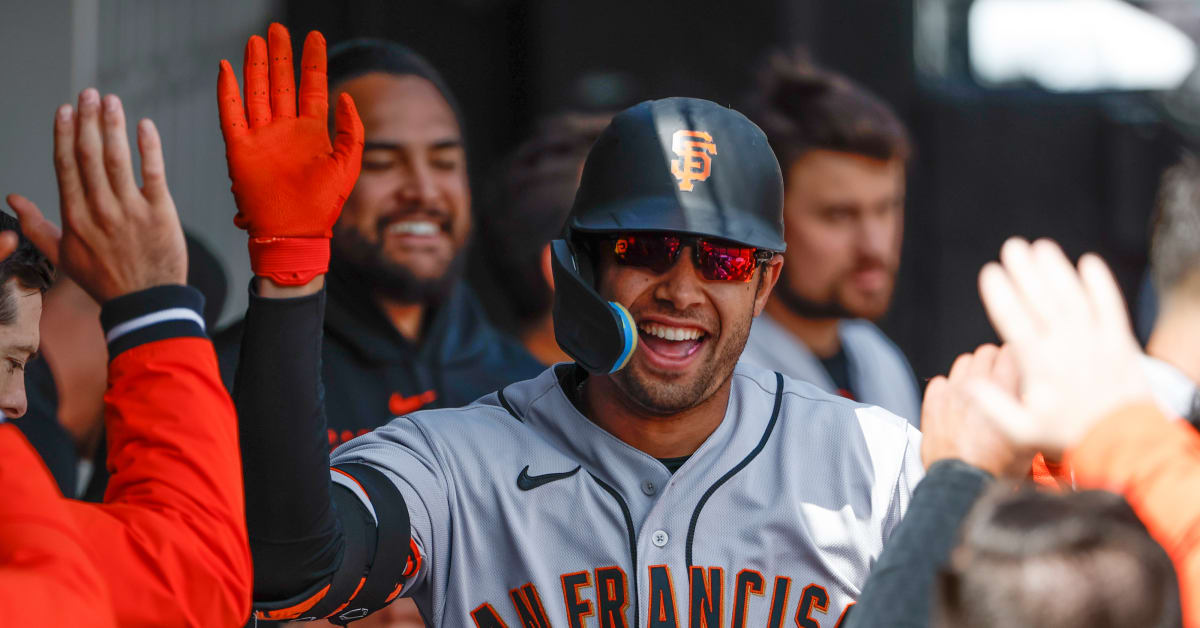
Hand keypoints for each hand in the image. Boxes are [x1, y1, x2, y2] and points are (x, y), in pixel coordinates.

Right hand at [6, 89, 185, 302]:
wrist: (146, 303)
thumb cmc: (104, 279)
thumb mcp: (63, 255)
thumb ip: (37, 225)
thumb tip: (12, 199)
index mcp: (74, 217)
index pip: (65, 166)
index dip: (64, 134)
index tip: (64, 109)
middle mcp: (100, 211)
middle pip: (89, 156)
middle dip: (87, 120)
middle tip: (88, 93)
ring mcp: (130, 211)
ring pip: (118, 160)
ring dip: (112, 126)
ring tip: (111, 100)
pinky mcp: (160, 214)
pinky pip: (153, 174)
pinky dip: (149, 148)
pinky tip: (144, 125)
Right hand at [217, 23, 362, 285]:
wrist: (294, 233)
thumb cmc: (322, 206)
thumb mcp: (347, 166)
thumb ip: (352, 131)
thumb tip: (347, 97)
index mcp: (311, 133)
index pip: (312, 88)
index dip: (313, 62)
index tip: (314, 36)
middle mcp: (285, 130)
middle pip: (281, 83)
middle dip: (281, 56)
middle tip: (278, 29)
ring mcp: (261, 137)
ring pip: (256, 92)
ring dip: (255, 66)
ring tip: (256, 40)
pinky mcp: (239, 149)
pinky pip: (230, 114)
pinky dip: (227, 91)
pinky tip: (226, 68)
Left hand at [921, 343, 1030, 476]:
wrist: (963, 482)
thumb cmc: (999, 465)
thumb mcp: (1031, 438)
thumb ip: (1032, 411)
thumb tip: (1034, 398)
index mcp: (1003, 387)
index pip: (1012, 352)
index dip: (1018, 360)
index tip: (1020, 369)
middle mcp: (975, 383)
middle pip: (986, 352)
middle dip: (995, 362)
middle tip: (1001, 378)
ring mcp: (951, 391)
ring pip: (963, 362)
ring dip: (972, 371)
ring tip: (979, 388)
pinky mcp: (932, 402)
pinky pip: (940, 381)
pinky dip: (948, 388)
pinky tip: (956, 402)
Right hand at [967, 238, 1152, 456]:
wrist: (1124, 444)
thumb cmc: (1067, 436)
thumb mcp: (1023, 431)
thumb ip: (994, 407)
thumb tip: (967, 384)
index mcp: (1041, 366)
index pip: (1015, 322)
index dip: (1001, 295)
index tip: (989, 272)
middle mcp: (1068, 348)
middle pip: (1044, 301)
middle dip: (1026, 272)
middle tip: (1012, 247)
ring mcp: (1096, 342)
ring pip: (1074, 298)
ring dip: (1057, 271)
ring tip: (1041, 247)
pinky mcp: (1120, 342)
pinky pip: (1111, 306)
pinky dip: (1101, 284)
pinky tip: (1089, 262)